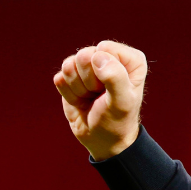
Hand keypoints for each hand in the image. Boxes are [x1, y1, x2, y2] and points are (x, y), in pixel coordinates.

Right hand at [52, 41, 147, 160]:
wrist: (102, 140)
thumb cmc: (117, 121)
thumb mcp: (122, 103)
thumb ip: (115, 78)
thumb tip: (98, 56)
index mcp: (130, 60)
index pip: (105, 49)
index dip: (103, 72)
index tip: (111, 90)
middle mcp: (110, 58)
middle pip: (85, 55)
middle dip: (89, 81)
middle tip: (100, 96)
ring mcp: (89, 66)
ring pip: (69, 65)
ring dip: (78, 88)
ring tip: (92, 98)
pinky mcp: (72, 76)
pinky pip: (60, 78)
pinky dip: (69, 94)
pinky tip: (82, 101)